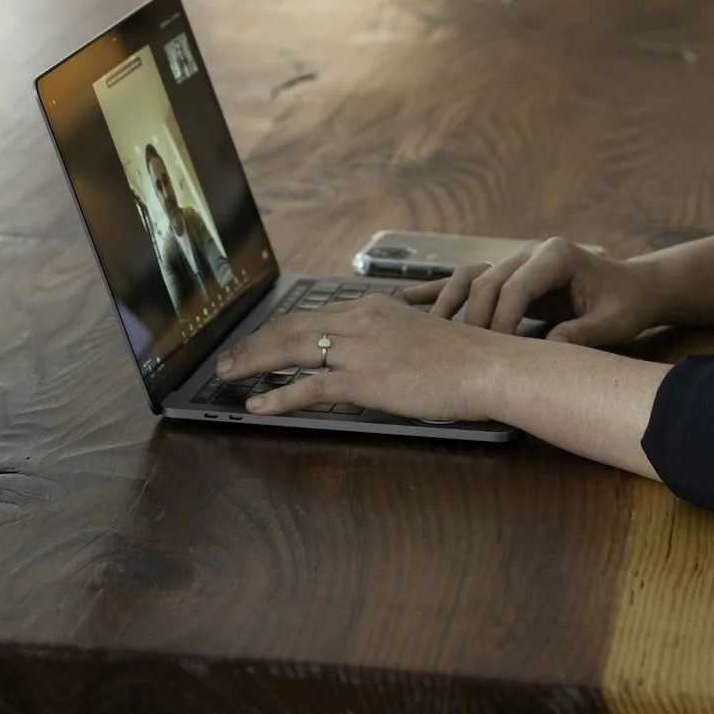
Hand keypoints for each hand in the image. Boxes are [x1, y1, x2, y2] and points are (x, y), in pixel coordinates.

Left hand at [212, 295, 506, 421]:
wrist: (486, 367)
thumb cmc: (461, 358)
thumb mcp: (416, 335)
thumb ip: (385, 339)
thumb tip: (365, 356)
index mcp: (371, 308)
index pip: (310, 316)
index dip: (276, 330)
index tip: (256, 341)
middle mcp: (359, 321)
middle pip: (291, 328)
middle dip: (253, 344)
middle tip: (227, 359)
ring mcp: (360, 349)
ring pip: (291, 351)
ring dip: (253, 363)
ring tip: (227, 376)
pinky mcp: (365, 379)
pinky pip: (310, 388)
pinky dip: (279, 395)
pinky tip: (258, 405)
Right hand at [404, 236, 665, 346]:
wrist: (634, 286)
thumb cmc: (626, 304)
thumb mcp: (612, 323)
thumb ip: (581, 335)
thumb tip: (548, 352)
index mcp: (556, 255)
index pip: (515, 287)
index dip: (501, 321)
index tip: (495, 353)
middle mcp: (531, 251)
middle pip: (487, 281)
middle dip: (474, 318)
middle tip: (463, 354)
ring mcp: (518, 259)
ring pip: (472, 278)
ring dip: (449, 302)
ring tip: (425, 327)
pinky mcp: (511, 272)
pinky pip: (471, 279)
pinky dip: (443, 290)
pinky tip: (410, 299)